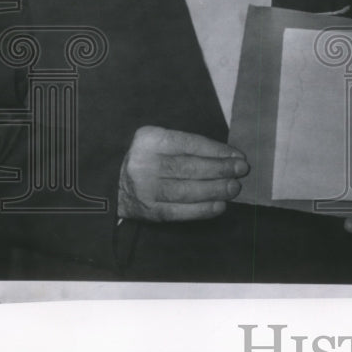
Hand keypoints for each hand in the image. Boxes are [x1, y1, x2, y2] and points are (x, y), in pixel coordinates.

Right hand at [117, 126, 248, 221]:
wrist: (110, 182)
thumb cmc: (147, 158)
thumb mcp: (159, 141)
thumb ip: (187, 145)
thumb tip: (226, 156)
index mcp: (149, 139)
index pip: (189, 144)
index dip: (216, 150)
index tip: (237, 156)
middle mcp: (143, 163)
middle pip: (189, 167)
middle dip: (220, 169)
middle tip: (241, 171)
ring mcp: (144, 189)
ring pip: (185, 190)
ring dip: (214, 190)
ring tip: (234, 188)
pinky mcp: (146, 211)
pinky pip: (178, 211)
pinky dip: (201, 210)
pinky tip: (219, 206)